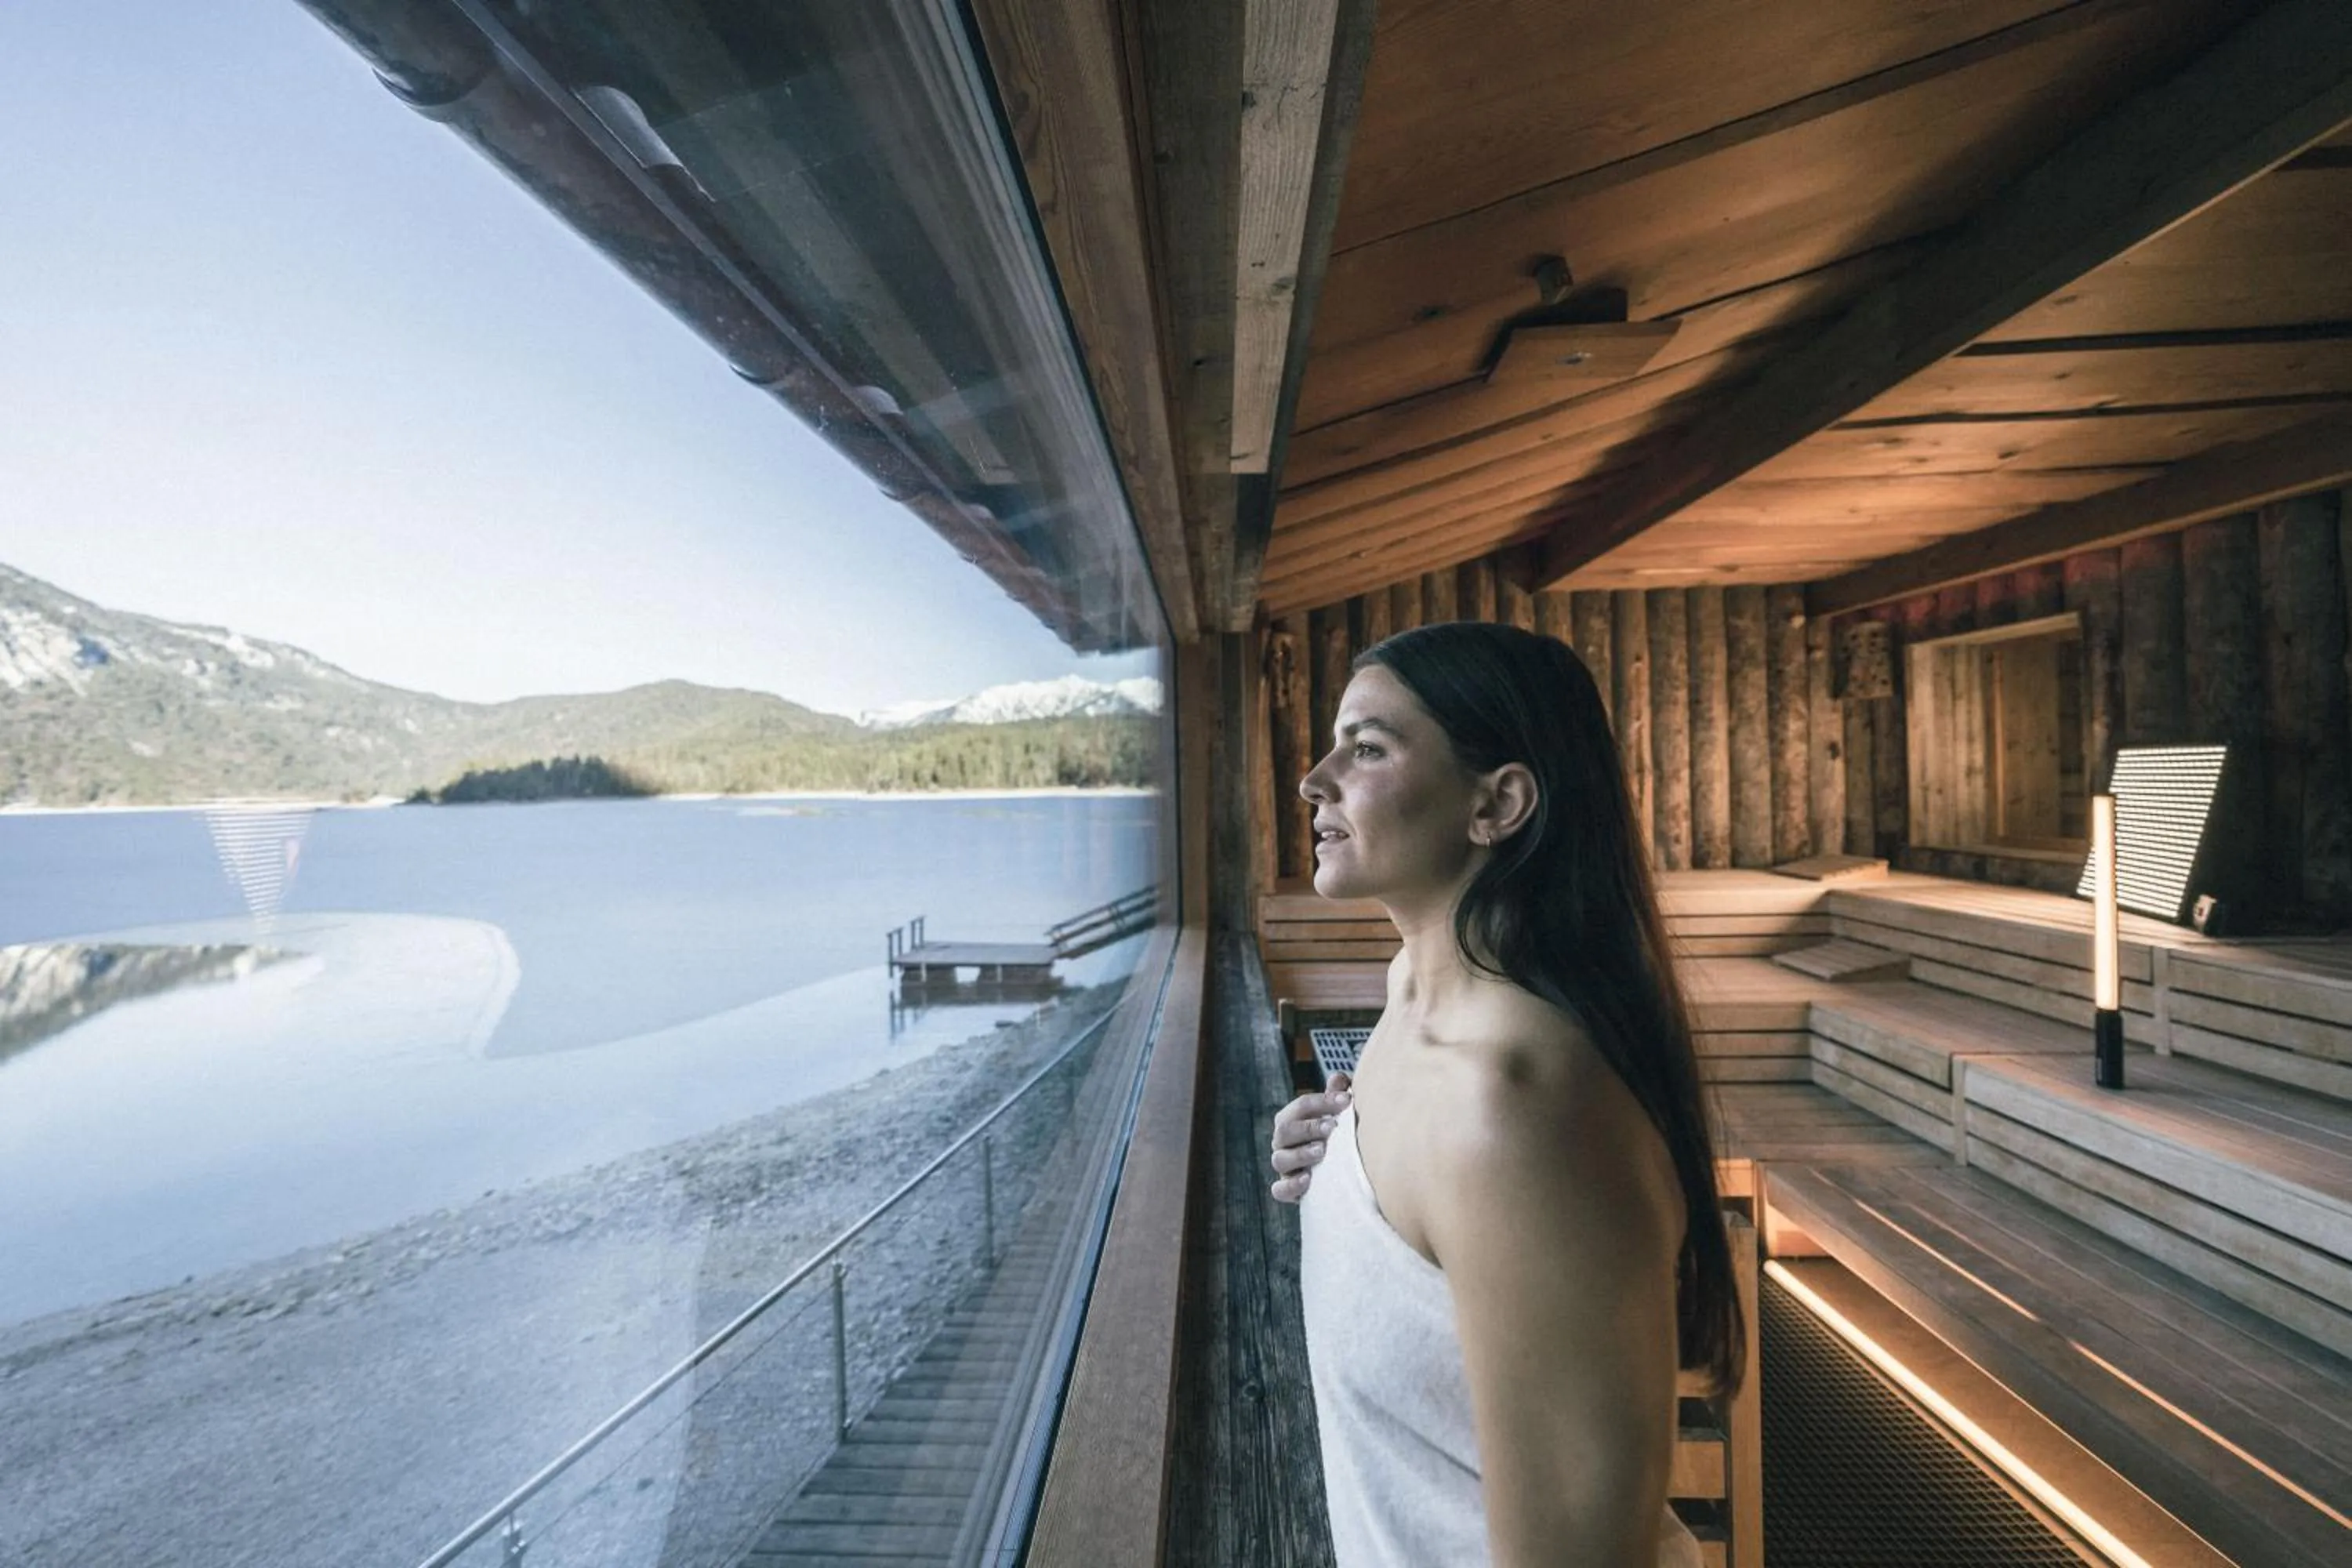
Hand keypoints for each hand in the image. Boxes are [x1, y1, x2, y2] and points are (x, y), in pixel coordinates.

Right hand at [1269, 1070, 1351, 1203]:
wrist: (1336, 1172)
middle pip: (1284, 1130)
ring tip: (1322, 1151)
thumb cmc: (1335, 1136)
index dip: (1322, 1101)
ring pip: (1280, 1159)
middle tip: (1332, 1127)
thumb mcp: (1337, 1114)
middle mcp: (1283, 1142)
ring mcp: (1284, 1166)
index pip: (1301, 1105)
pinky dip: (1290, 1185)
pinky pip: (1280, 1190)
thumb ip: (1337, 1095)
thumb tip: (1338, 1079)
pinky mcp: (1288, 1189)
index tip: (1347, 1100)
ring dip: (1300, 1154)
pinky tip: (1308, 1179)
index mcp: (1292, 1119)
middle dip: (1308, 1127)